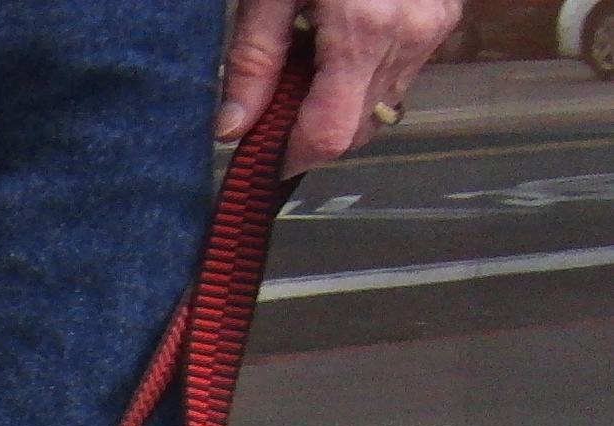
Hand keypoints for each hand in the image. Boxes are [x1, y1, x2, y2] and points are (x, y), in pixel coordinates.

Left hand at [219, 0, 464, 175]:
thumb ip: (252, 63)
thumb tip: (233, 127)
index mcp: (363, 31)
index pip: (331, 135)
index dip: (292, 156)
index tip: (261, 156)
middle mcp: (409, 34)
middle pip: (356, 128)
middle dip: (311, 130)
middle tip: (275, 101)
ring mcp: (434, 27)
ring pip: (380, 104)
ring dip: (339, 102)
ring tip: (309, 57)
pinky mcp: (444, 16)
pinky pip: (400, 71)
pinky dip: (366, 73)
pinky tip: (341, 40)